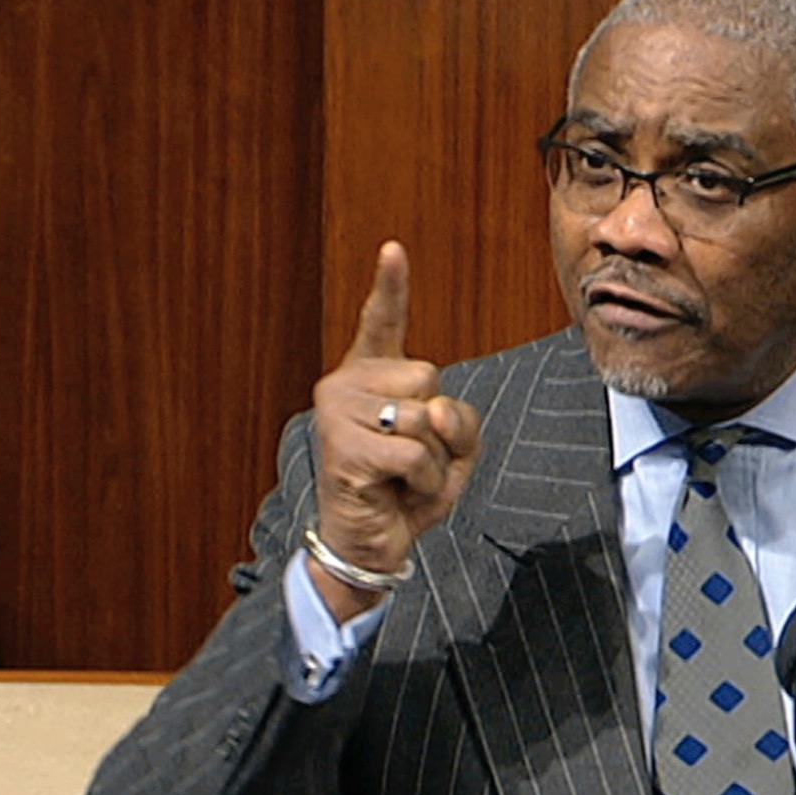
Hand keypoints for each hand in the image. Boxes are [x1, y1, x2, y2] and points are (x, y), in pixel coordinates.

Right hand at [308, 242, 481, 618]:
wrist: (370, 545)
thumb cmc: (406, 493)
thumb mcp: (452, 450)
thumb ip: (456, 418)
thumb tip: (430, 407)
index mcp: (371, 377)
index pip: (382, 322)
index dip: (389, 286)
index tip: (393, 249)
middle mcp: (346, 384)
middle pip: (430, 376)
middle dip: (443, 428)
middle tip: (416, 462)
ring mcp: (339, 413)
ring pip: (424, 416)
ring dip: (434, 460)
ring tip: (404, 480)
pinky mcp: (344, 447)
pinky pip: (415, 453)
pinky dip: (423, 481)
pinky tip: (397, 493)